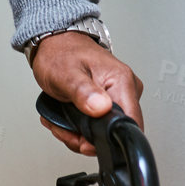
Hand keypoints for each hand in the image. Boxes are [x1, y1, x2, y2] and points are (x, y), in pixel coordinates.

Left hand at [32, 32, 144, 155]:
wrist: (54, 44)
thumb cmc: (59, 53)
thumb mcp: (66, 74)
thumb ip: (83, 92)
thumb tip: (101, 108)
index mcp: (122, 81)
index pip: (130, 124)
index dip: (106, 139)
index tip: (83, 141)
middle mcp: (126, 89)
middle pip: (114, 132)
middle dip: (85, 137)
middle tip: (64, 128)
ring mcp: (118, 96)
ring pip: (104, 131)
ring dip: (79, 133)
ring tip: (60, 120)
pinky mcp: (109, 101)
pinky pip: (99, 125)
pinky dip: (80, 127)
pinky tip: (66, 118)